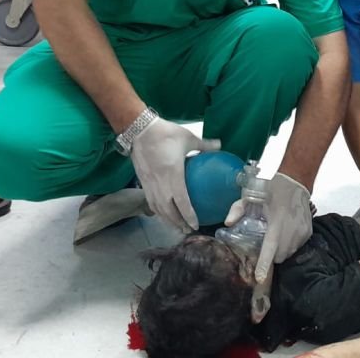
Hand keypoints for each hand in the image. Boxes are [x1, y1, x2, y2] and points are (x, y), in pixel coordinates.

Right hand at [130, 117, 218, 231]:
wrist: (138, 130)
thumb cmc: (165, 133)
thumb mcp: (188, 138)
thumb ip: (204, 145)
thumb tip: (220, 145)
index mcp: (173, 174)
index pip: (181, 201)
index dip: (188, 215)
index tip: (195, 225)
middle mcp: (160, 183)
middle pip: (168, 210)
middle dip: (177, 223)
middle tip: (187, 230)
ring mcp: (149, 183)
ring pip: (157, 208)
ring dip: (167, 219)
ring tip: (176, 226)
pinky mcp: (142, 181)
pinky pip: (150, 201)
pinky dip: (157, 210)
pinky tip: (163, 213)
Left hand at [249, 172, 312, 281]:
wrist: (297, 182)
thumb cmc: (272, 190)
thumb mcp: (252, 196)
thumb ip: (238, 209)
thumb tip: (228, 224)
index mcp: (277, 221)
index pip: (270, 247)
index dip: (264, 264)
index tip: (259, 278)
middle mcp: (291, 229)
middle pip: (280, 256)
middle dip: (272, 255)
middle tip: (266, 242)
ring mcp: (302, 232)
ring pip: (289, 253)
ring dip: (281, 250)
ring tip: (277, 235)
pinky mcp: (308, 233)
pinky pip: (297, 247)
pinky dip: (290, 245)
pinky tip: (287, 232)